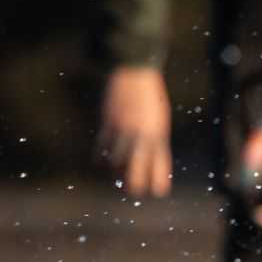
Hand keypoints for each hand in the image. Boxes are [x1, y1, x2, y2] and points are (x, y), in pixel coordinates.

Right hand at [95, 66, 171, 197]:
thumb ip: (156, 139)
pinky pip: (102, 144)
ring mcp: (124, 129)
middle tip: (134, 191)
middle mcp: (142, 135)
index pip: (161, 165)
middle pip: (138, 168)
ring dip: (116, 171)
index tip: (159, 191)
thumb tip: (152, 157)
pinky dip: (101, 156)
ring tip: (117, 177)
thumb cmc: (151, 95)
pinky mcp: (109, 121)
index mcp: (158, 135)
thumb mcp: (160, 120)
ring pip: (117, 160)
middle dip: (135, 183)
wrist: (135, 70)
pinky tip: (100, 163)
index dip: (160, 180)